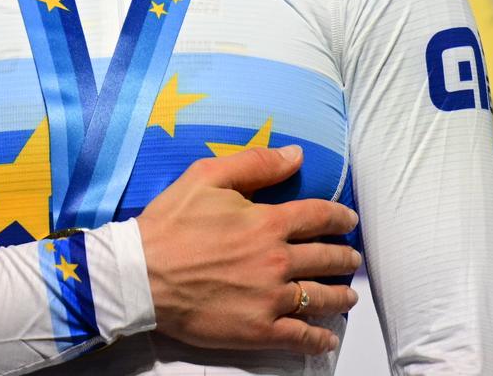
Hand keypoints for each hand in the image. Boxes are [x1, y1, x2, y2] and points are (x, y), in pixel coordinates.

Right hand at [135, 144, 362, 354]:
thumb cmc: (170, 223)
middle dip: (344, 258)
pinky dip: (320, 338)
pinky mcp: (258, 330)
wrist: (141, 274)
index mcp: (267, 222)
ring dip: (340, 297)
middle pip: (326, 259)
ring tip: (347, 296)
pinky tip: (328, 337)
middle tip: (351, 260)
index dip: (339, 217)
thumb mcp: (207, 176)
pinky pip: (301, 336)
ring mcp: (270, 299)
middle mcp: (277, 261)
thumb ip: (255, 163)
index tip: (348, 221)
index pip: (318, 216)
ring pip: (321, 298)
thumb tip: (295, 154)